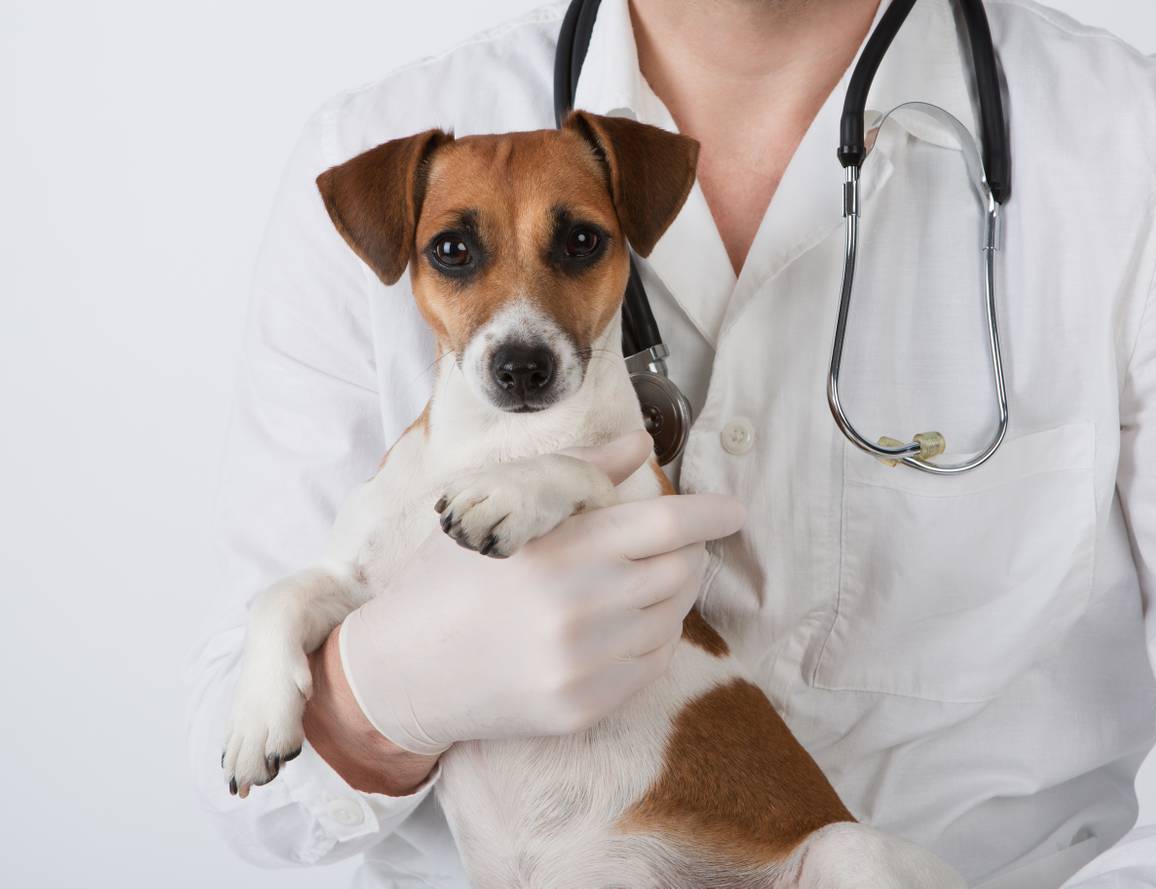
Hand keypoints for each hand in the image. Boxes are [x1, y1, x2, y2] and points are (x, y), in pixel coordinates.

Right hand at [337, 433, 745, 755]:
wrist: (403, 670)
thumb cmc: (449, 578)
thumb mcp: (498, 509)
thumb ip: (576, 473)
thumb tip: (640, 442)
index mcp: (561, 550)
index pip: (668, 525)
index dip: (712, 514)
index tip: (734, 511)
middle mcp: (581, 610)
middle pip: (681, 571)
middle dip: (685, 552)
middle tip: (662, 546)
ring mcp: (586, 666)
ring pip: (672, 618)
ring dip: (667, 594)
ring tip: (628, 584)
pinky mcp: (585, 707)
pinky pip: (652, 664)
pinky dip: (650, 638)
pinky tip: (616, 625)